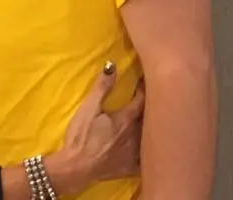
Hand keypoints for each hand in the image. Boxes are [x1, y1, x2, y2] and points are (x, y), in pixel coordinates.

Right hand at [54, 62, 144, 192]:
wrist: (76, 167)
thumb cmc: (81, 136)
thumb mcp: (89, 107)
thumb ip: (102, 87)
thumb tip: (112, 65)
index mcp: (127, 119)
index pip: (144, 99)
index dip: (146, 89)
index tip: (145, 82)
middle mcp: (136, 135)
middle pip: (152, 118)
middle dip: (154, 107)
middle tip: (154, 98)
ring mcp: (136, 153)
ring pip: (152, 138)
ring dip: (154, 128)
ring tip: (155, 120)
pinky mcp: (132, 168)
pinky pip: (148, 159)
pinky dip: (152, 152)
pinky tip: (153, 149)